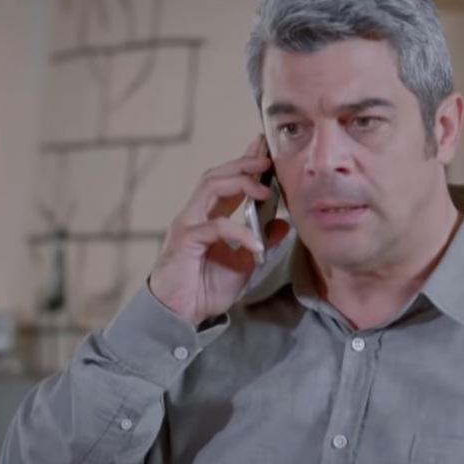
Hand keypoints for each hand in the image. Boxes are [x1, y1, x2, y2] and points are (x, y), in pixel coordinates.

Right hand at [149, 136, 289, 324]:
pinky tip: (257, 244)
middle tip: (268, 158)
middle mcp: (194, 214)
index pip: (226, 181)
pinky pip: (214, 227)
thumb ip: (261, 242)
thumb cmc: (204, 289)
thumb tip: (284, 223)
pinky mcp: (184, 241)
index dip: (244, 162)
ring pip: (210, 187)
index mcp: (207, 216)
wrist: (179, 315)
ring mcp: (187, 225)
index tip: (265, 148)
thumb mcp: (244, 264)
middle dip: (243, 163)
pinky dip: (239, 232)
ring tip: (265, 189)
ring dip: (239, 183)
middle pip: (216, 175)